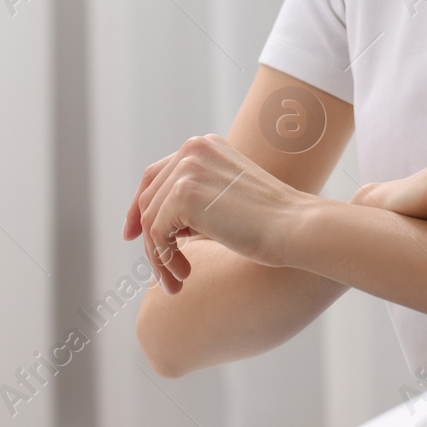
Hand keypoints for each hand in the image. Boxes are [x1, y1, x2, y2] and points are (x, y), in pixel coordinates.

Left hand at [122, 134, 307, 293]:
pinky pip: (156, 235)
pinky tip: (184, 277)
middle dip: (150, 240)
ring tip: (176, 281)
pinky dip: (163, 260)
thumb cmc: (269, 223)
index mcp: (204, 145)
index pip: (155, 175)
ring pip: (149, 220)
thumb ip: (194, 199)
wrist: (294, 227)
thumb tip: (151, 224)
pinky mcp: (183, 195)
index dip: (138, 207)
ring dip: (158, 256)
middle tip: (165, 274)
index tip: (131, 236)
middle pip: (147, 199)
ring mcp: (187, 169)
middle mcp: (192, 149)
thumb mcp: (225, 199)